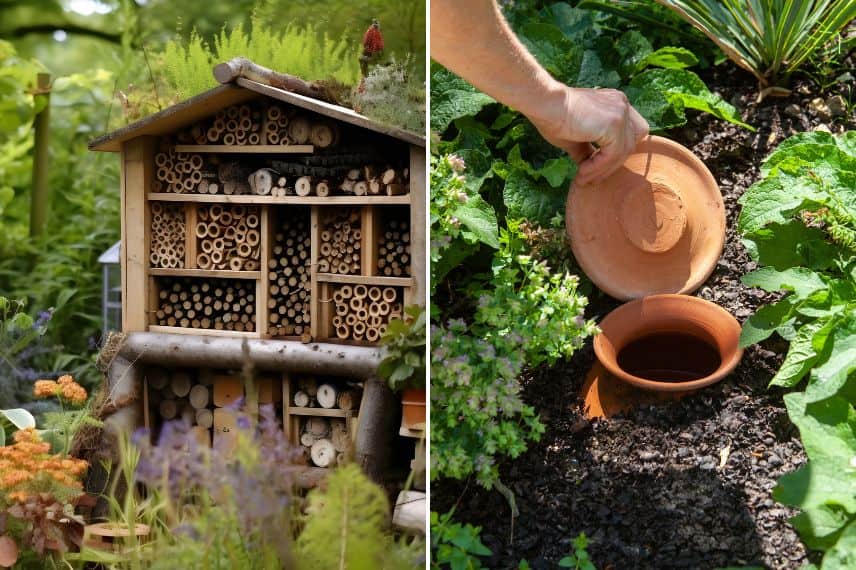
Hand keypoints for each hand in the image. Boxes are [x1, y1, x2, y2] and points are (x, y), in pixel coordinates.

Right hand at [529, 84, 648, 185]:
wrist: (545, 105)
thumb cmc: (554, 117)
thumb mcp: (576, 137)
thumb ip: (588, 149)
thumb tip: (589, 167)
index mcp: (615, 103)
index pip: (629, 133)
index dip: (617, 152)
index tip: (596, 168)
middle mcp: (622, 104)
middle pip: (631, 143)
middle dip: (613, 164)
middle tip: (591, 178)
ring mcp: (621, 112)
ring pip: (622, 152)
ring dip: (602, 170)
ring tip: (582, 178)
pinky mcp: (614, 124)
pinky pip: (612, 155)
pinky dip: (598, 167)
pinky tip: (582, 172)